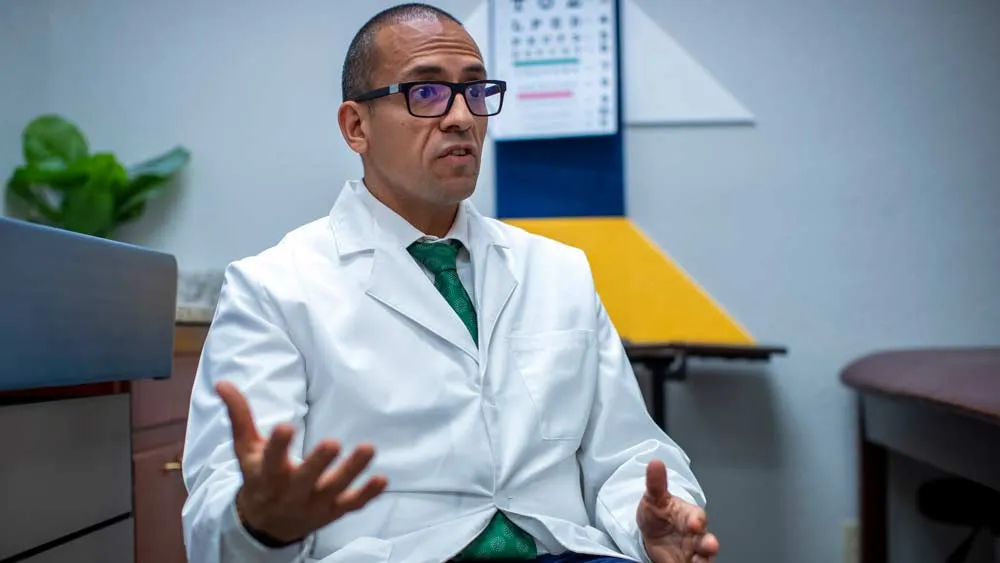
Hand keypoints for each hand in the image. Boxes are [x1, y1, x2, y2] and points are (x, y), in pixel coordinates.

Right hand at [217, 381, 387, 543]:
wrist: (266, 524)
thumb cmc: (258, 477)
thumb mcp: (245, 449)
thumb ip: (239, 416)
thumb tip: (223, 382)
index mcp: (266, 476)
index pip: (269, 461)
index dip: (277, 446)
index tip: (285, 427)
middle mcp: (289, 493)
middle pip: (304, 480)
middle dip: (318, 463)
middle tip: (332, 442)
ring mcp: (313, 505)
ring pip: (334, 490)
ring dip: (352, 471)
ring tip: (369, 448)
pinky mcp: (332, 512)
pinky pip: (352, 505)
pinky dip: (367, 494)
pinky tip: (382, 479)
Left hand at [636, 459, 718, 562]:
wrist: (651, 535)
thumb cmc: (659, 514)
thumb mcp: (654, 497)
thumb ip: (656, 482)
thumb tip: (655, 462)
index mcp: (690, 516)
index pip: (698, 517)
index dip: (697, 520)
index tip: (694, 523)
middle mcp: (695, 535)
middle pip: (706, 540)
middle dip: (709, 543)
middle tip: (710, 546)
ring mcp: (692, 551)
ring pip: (704, 557)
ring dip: (703, 560)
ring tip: (698, 562)